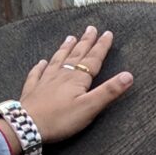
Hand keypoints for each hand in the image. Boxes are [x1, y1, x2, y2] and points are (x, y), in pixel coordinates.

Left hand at [13, 26, 133, 146]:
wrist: (27, 126)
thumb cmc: (60, 119)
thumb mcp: (90, 107)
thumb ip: (109, 91)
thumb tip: (128, 75)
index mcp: (77, 79)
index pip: (93, 59)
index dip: (101, 46)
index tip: (107, 33)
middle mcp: (61, 75)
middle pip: (76, 55)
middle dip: (85, 42)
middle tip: (90, 28)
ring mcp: (45, 81)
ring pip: (57, 60)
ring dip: (65, 48)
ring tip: (70, 38)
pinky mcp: (32, 90)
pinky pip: (37, 74)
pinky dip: (40, 66)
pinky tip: (41, 62)